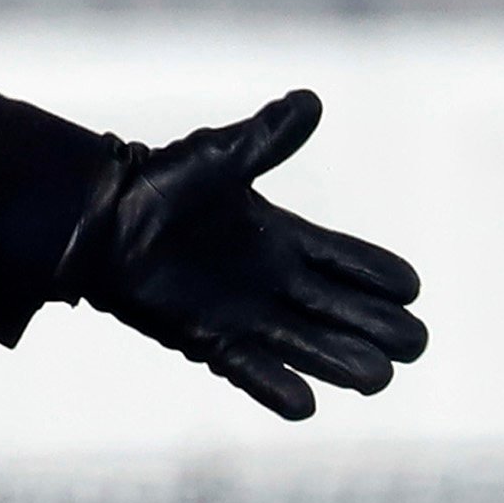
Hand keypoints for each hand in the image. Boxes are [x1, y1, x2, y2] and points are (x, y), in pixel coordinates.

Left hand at [61, 90, 423, 418]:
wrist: (96, 219)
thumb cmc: (156, 183)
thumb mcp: (218, 157)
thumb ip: (266, 137)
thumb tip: (309, 100)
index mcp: (285, 238)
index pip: (353, 264)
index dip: (383, 278)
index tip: (407, 287)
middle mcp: (276, 282)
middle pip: (349, 313)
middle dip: (382, 328)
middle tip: (406, 340)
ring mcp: (247, 314)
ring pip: (313, 347)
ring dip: (345, 362)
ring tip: (375, 375)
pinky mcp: (210, 339)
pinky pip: (254, 372)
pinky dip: (278, 389)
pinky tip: (305, 402)